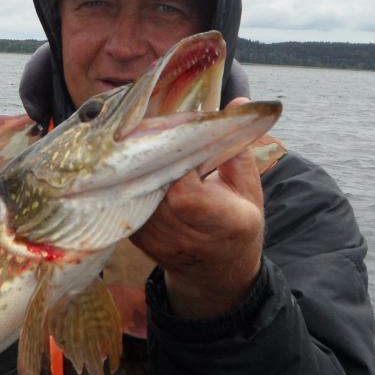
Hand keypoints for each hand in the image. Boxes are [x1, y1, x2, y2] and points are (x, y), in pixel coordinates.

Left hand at [130, 98, 264, 318]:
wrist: (215, 272)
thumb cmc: (237, 226)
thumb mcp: (248, 189)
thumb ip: (237, 147)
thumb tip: (236, 102)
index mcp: (213, 217)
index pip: (181, 183)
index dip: (173, 151)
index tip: (178, 126)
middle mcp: (177, 229)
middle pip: (152, 179)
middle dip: (151, 147)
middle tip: (153, 120)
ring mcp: (152, 235)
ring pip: (134, 186)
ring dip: (135, 159)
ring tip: (142, 133)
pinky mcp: (134, 234)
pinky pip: (126, 197)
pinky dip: (129, 176)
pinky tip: (135, 157)